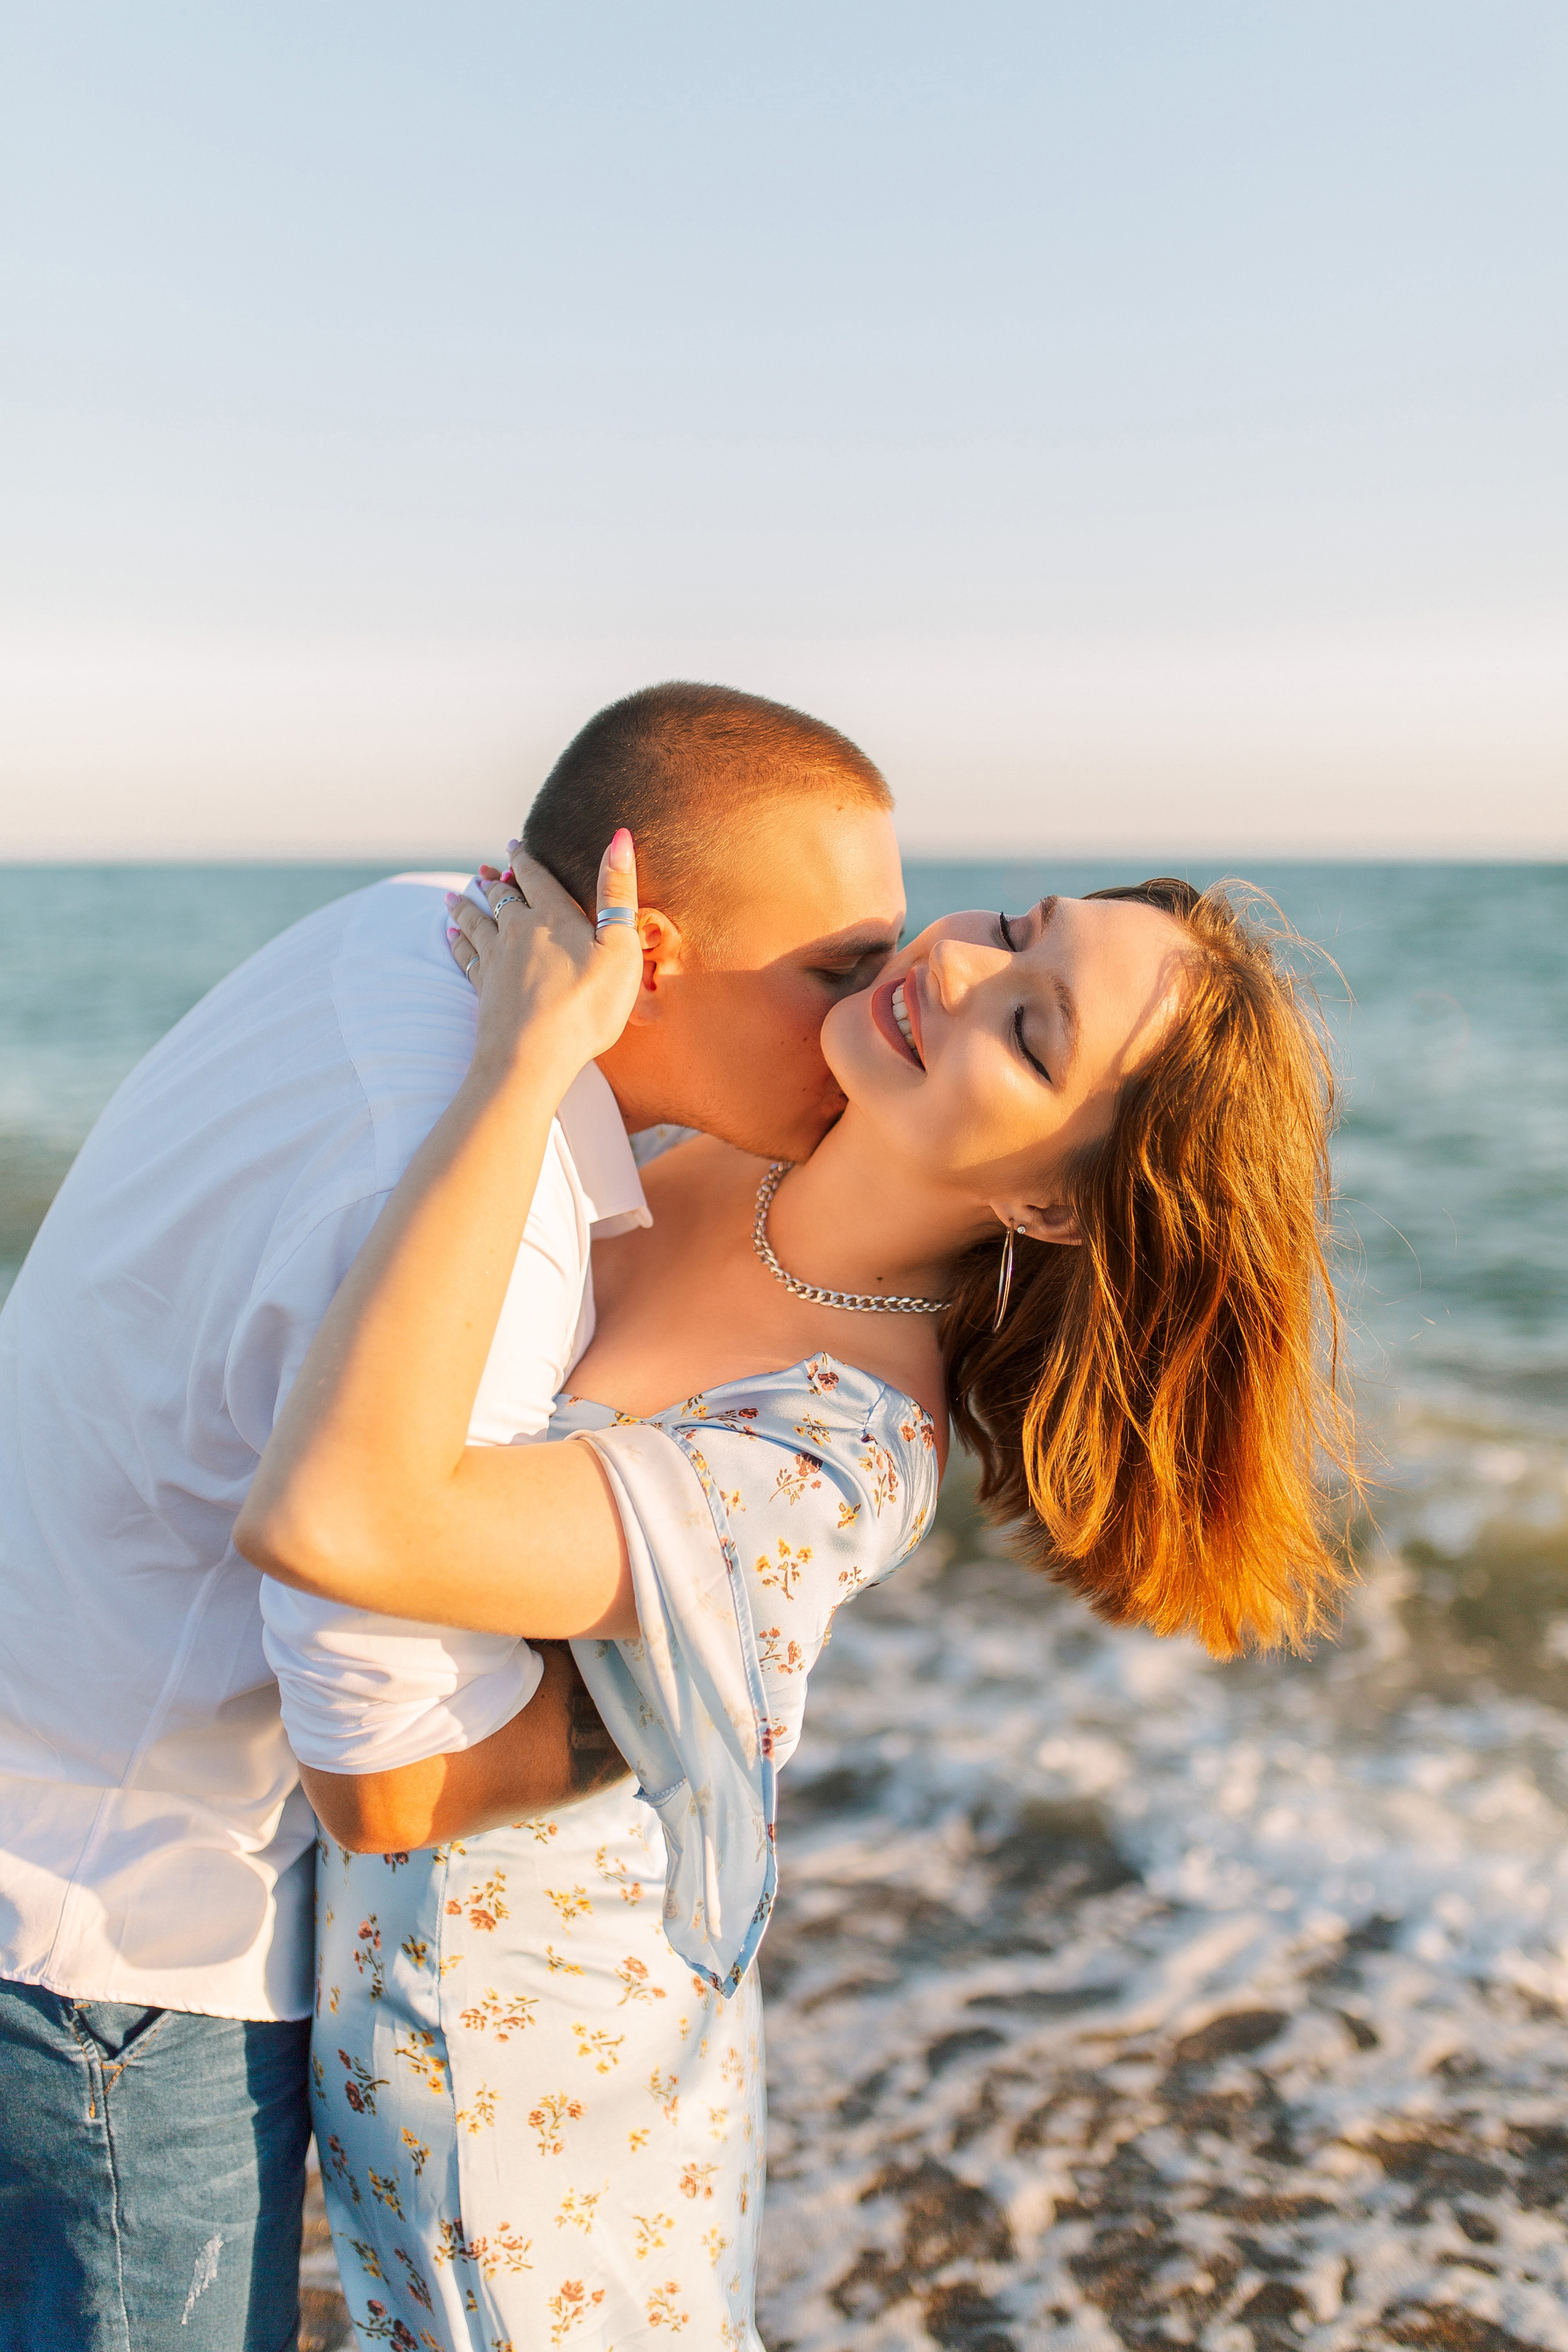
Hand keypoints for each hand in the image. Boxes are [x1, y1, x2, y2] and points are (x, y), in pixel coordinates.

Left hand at [444, 830, 641, 1083]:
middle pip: (500, 898)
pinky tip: (450, 936)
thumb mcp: (619, 947)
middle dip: (494, 881)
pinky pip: (465, 955)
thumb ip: (617, 892)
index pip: (535, 877)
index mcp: (552, 916)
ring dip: (466, 906)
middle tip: (484, 870)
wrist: (533, 1057)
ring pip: (476, 922)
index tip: (515, 846)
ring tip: (455, 896)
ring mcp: (496, 959)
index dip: (525, 859)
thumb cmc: (587, 1005)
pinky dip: (457, 941)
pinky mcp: (484, 988)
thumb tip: (620, 837)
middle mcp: (518, 930)